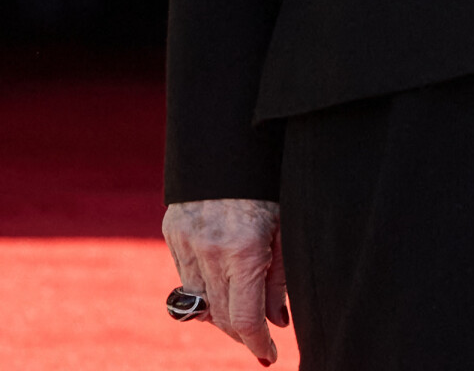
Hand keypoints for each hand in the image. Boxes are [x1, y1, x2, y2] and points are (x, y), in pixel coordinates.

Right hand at [163, 198, 288, 364]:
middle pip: (220, 317)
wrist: (230, 139)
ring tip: (242, 306)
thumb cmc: (267, 182)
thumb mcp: (284, 227)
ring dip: (220, 311)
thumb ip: (279, 278)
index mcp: (244, 250)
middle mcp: (210, 250)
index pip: (244, 320)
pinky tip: (222, 278)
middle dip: (240, 332)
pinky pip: (186, 277)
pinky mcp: (172, 233)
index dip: (257, 344)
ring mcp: (186, 242)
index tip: (268, 356)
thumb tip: (276, 322)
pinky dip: (203, 286)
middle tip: (258, 335)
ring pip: (199, 301)